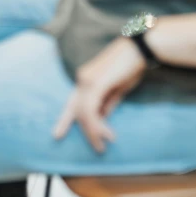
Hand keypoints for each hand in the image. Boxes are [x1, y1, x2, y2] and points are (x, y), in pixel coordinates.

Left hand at [53, 37, 145, 151]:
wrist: (139, 49)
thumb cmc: (130, 66)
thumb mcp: (118, 88)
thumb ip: (108, 102)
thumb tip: (103, 116)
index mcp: (85, 79)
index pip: (72, 103)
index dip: (65, 119)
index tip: (57, 135)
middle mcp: (83, 79)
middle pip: (77, 111)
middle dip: (86, 132)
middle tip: (98, 147)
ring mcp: (88, 80)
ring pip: (84, 113)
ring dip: (94, 131)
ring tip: (104, 144)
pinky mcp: (96, 83)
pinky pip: (91, 110)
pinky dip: (97, 124)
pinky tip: (106, 133)